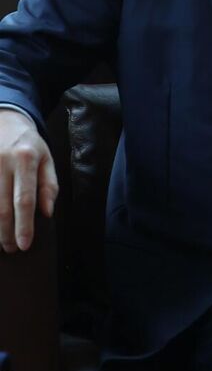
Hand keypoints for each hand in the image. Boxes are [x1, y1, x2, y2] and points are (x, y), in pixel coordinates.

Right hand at [0, 108, 55, 254]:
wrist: (5, 121)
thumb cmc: (29, 144)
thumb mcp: (46, 158)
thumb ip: (49, 186)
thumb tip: (47, 213)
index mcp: (25, 159)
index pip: (25, 200)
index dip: (24, 225)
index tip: (25, 245)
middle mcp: (2, 163)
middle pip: (2, 208)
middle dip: (6, 233)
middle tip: (11, 249)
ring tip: (1, 243)